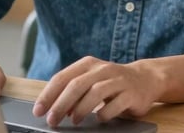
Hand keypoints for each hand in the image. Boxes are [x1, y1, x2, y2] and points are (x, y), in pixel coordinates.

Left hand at [32, 56, 159, 126]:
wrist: (145, 79)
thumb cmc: (110, 82)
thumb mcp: (90, 80)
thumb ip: (73, 91)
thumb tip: (52, 109)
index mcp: (87, 64)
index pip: (62, 77)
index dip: (48, 95)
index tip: (38, 111)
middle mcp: (102, 69)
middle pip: (77, 85)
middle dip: (61, 104)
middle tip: (52, 120)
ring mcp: (118, 80)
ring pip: (95, 92)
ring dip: (81, 109)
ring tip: (73, 121)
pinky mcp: (131, 93)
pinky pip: (115, 104)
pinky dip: (104, 113)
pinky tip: (99, 119)